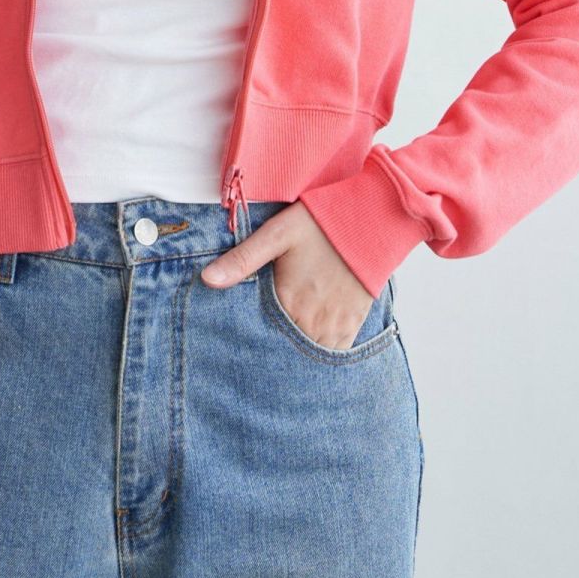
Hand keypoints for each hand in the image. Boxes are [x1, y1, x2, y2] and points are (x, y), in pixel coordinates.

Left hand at [200, 200, 373, 351]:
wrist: (372, 220)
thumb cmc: (321, 223)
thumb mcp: (277, 234)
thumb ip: (242, 260)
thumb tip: (207, 279)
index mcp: (288, 302)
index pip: (261, 338)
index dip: (250, 344)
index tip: (240, 347)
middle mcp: (312, 321)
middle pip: (285, 352)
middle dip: (272, 353)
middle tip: (257, 356)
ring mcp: (335, 325)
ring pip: (310, 357)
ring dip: (296, 355)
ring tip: (281, 352)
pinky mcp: (353, 322)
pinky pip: (335, 352)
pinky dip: (321, 353)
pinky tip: (307, 344)